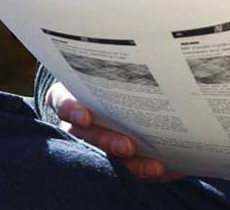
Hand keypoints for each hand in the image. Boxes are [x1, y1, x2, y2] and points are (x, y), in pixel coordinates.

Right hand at [46, 81, 183, 182]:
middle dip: (108, 141)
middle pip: (85, 135)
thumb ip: (123, 73)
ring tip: (153, 167)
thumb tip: (150, 58)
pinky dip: (145, 170)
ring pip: (104, 158)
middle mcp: (76, 121)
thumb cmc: (116, 78)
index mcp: (73, 95)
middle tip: (129, 147)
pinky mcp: (109, 159)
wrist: (127, 91)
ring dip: (130, 165)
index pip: (63, 101)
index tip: (86, 117)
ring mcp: (91, 143)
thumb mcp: (115, 73)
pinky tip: (166, 170)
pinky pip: (124, 171)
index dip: (72, 109)